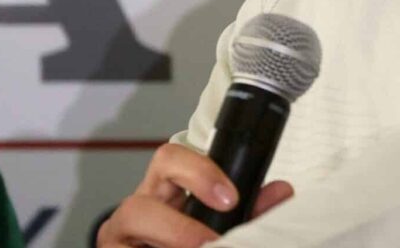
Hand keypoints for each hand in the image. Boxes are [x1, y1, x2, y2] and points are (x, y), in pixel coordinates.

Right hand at [96, 143, 292, 246]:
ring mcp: (116, 239)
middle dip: (176, 227)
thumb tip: (282, 191)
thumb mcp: (215, 218)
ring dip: (168, 240)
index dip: (199, 173)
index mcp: (162, 189)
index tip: (230, 199)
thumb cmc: (183, 232)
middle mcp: (134, 211)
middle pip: (136, 206)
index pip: (169, 159)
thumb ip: (249, 206)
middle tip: (209, 241)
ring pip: (128, 228)